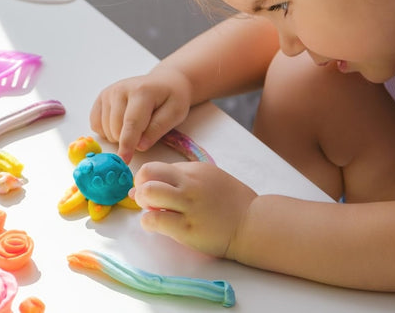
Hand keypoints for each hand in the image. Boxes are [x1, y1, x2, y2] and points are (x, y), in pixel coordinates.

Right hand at [90, 67, 191, 162]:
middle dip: (129, 139)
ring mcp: (109, 92)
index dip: (128, 144)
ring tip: (136, 125)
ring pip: (105, 129)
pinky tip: (121, 124)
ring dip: (119, 135)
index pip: (132, 123)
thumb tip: (140, 146)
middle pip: (116, 129)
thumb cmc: (172, 98)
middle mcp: (120, 89)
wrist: (164, 81)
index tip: (125, 160)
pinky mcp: (102, 97)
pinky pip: (96, 124)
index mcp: (141, 92)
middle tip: (145, 131)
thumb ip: (158, 128)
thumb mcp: (176, 112)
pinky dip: (107, 130)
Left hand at [131, 161, 256, 258]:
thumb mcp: (211, 180)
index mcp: (196, 170)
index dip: (148, 180)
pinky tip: (158, 226)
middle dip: (140, 186)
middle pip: (148, 172)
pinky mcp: (188, 228)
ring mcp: (189, 205)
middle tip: (147, 200)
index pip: (158, 167)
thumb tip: (146, 187)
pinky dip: (149, 222)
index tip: (152, 191)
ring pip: (148, 192)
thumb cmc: (233, 204)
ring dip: (143, 202)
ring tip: (153, 211)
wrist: (254, 224)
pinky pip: (155, 220)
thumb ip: (183, 180)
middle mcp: (190, 183)